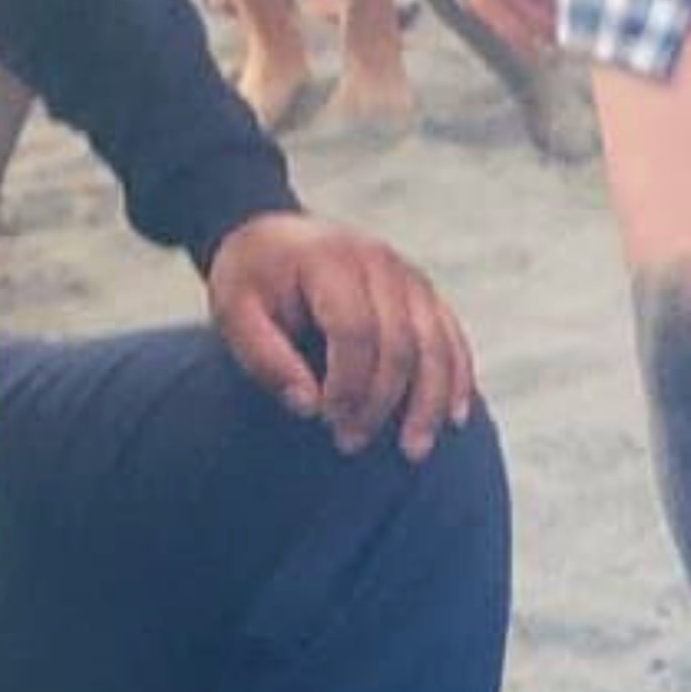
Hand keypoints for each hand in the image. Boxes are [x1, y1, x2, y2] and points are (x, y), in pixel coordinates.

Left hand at [205, 212, 483, 461]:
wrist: (276, 241)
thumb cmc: (253, 284)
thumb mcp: (234, 313)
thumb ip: (264, 358)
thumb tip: (309, 407)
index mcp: (330, 258)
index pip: (354, 331)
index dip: (347, 384)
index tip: (328, 423)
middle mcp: (379, 260)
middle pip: (399, 343)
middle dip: (380, 402)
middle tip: (351, 443)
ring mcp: (409, 276)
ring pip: (435, 346)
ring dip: (428, 404)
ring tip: (413, 450)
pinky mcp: (425, 294)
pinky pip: (451, 340)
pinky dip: (456, 381)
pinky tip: (453, 420)